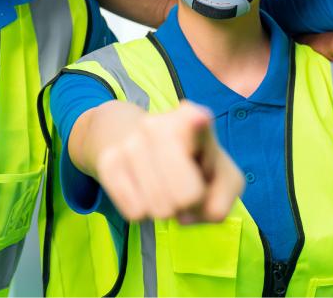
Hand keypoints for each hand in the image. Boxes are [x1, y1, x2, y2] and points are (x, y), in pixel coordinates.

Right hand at [92, 101, 244, 222]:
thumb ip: (220, 201)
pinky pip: (135, 211)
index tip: (198, 119)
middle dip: (190, 203)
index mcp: (194, 118)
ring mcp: (131, 141)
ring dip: (167, 209)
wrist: (142, 144)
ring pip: (159, 208)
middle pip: (187, 197)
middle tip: (186, 186)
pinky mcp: (108, 161)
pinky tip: (145, 190)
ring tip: (166, 186)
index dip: (197, 124)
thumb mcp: (223, 180)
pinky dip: (145, 213)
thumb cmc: (195, 165)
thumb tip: (185, 214)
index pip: (196, 120)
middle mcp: (158, 124)